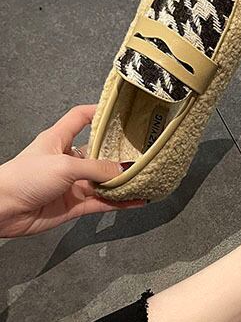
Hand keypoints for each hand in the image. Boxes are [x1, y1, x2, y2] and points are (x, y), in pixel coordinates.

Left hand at [0, 105, 142, 236]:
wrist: (3, 210)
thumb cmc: (24, 177)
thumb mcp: (64, 165)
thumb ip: (96, 168)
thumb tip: (123, 170)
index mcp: (58, 140)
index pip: (80, 118)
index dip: (99, 112)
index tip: (120, 111)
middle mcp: (67, 160)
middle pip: (99, 153)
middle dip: (120, 154)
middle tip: (143, 152)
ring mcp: (72, 183)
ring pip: (104, 181)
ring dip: (123, 182)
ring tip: (145, 179)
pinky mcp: (75, 204)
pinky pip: (103, 202)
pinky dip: (120, 202)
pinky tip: (136, 201)